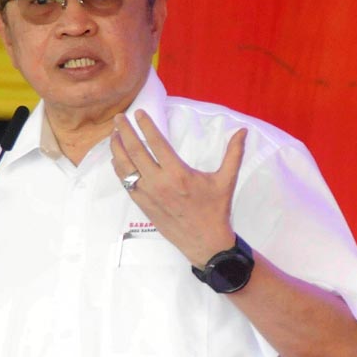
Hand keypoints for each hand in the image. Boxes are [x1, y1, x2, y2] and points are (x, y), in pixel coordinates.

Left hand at [110, 110, 246, 266]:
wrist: (205, 243)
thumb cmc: (215, 210)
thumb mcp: (226, 181)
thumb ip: (233, 154)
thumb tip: (243, 131)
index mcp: (178, 173)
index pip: (157, 143)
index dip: (146, 126)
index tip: (138, 113)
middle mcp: (159, 182)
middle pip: (135, 152)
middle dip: (124, 132)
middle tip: (118, 118)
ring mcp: (148, 194)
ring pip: (125, 167)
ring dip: (117, 149)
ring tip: (113, 134)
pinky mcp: (142, 205)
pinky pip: (125, 183)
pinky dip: (118, 169)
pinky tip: (115, 158)